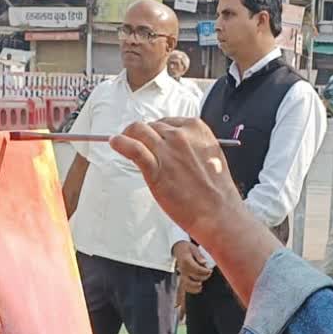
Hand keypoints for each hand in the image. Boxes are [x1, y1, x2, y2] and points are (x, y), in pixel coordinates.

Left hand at [110, 119, 243, 244]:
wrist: (217, 212)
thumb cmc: (213, 189)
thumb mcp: (207, 155)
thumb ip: (189, 145)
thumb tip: (168, 143)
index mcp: (196, 128)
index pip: (167, 121)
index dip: (156, 130)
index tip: (150, 138)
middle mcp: (181, 135)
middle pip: (151, 125)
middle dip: (142, 134)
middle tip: (134, 142)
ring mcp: (168, 150)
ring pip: (139, 131)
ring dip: (127, 134)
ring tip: (120, 141)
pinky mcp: (156, 167)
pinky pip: (133, 148)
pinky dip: (120, 143)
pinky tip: (115, 142)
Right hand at [173, 241, 212, 294]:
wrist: (178, 248)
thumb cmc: (187, 248)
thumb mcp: (194, 248)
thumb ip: (199, 256)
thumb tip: (204, 262)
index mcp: (186, 261)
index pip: (197, 269)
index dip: (205, 271)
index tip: (210, 270)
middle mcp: (183, 268)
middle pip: (194, 276)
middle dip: (204, 276)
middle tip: (209, 273)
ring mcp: (182, 273)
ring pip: (188, 283)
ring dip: (197, 285)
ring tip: (202, 284)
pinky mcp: (182, 276)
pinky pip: (185, 286)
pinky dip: (192, 289)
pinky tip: (199, 288)